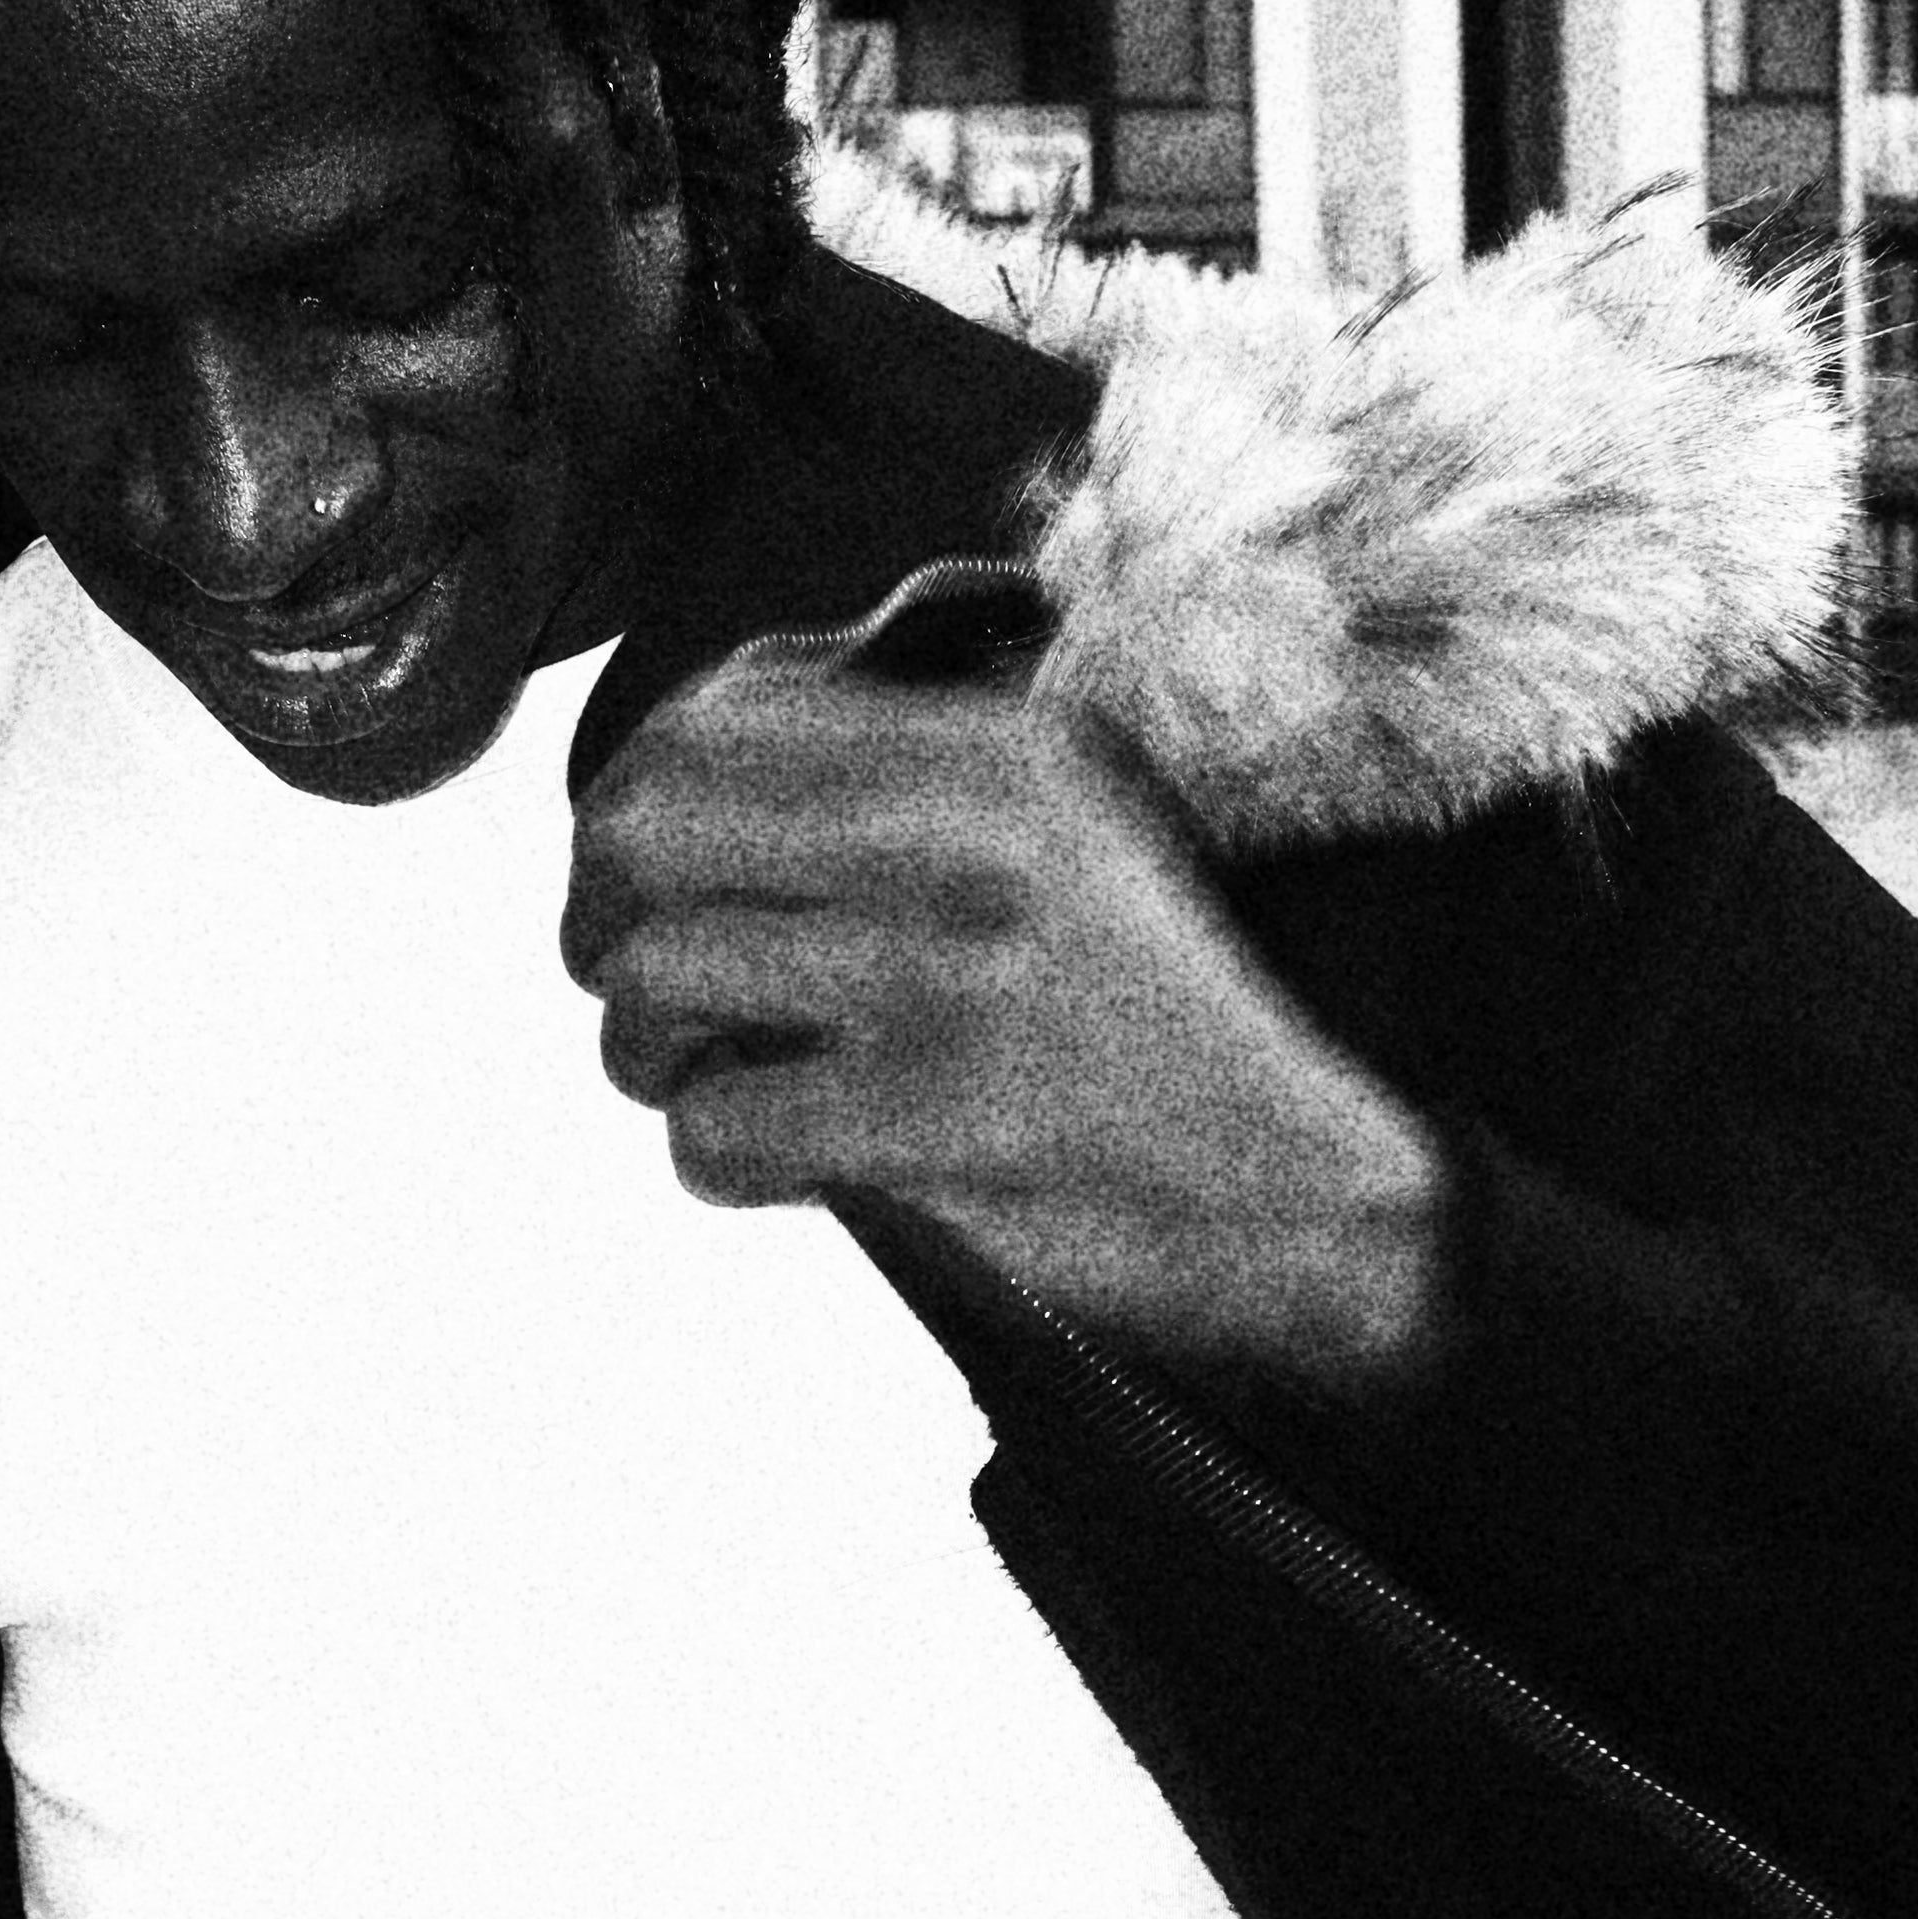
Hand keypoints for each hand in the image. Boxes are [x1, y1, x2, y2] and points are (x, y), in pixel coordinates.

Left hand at [561, 644, 1457, 1393]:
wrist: (1314, 1196)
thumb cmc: (1163, 1021)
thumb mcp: (1079, 827)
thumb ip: (903, 765)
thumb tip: (695, 730)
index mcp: (1001, 748)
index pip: (706, 722)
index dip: (630, 807)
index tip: (648, 877)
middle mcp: (971, 841)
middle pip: (641, 838)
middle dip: (603, 922)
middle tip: (632, 979)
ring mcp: (950, 984)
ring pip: (654, 987)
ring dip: (648, 1052)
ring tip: (705, 1076)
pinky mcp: (937, 1127)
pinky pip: (716, 1127)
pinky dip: (718, 1154)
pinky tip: (782, 1157)